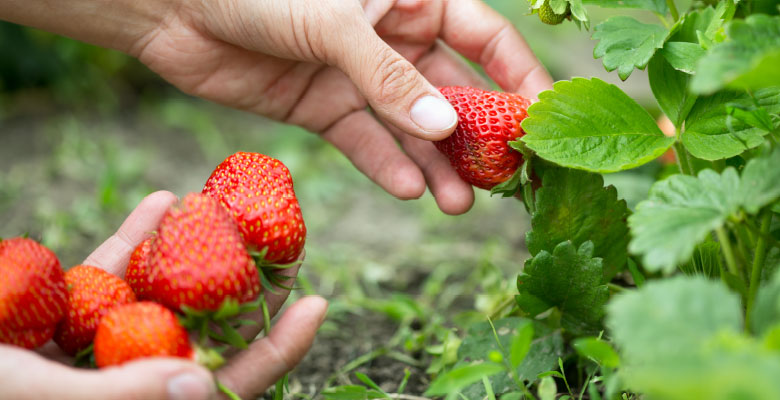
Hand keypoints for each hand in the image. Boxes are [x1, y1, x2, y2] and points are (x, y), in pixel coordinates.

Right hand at [0, 191, 327, 399]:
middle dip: (245, 289)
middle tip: (285, 241)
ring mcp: (94, 346)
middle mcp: (125, 381)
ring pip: (160, 297)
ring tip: (228, 211)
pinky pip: (106, 275)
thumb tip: (199, 387)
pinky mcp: (60, 314)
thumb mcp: (33, 397)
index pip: (223, 390)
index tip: (319, 304)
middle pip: (203, 334)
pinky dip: (131, 240)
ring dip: (193, 254)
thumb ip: (118, 399)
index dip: (276, 352)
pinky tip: (160, 200)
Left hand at [131, 0, 551, 213]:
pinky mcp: (322, 107)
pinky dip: (386, 164)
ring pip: (410, 125)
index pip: (484, 39)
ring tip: (459, 203)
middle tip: (501, 181)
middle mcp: (392, 37)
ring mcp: (357, 76)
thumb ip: (390, 76)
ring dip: (435, 163)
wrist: (173, 5)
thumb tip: (444, 127)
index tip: (540, 123)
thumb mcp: (335, 23)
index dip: (517, 78)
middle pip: (451, 91)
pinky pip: (364, 141)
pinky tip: (411, 190)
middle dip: (475, 136)